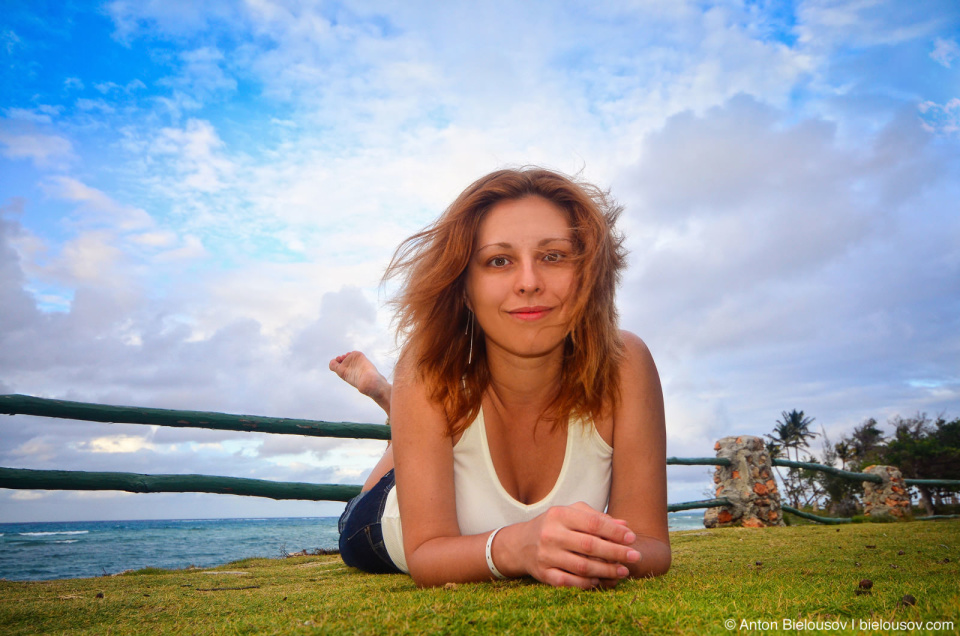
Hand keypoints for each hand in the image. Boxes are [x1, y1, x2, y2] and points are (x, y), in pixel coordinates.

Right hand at [512, 502, 640, 588]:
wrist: (520, 544)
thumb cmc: (554, 526)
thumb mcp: (571, 514)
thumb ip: (597, 518)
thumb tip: (625, 526)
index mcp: (559, 514)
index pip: (593, 523)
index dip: (615, 532)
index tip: (632, 538)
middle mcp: (551, 534)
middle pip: (590, 545)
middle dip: (616, 552)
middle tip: (635, 556)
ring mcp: (546, 555)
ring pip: (582, 566)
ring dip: (607, 570)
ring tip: (623, 571)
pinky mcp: (543, 573)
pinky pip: (570, 582)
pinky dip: (587, 583)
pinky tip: (600, 580)